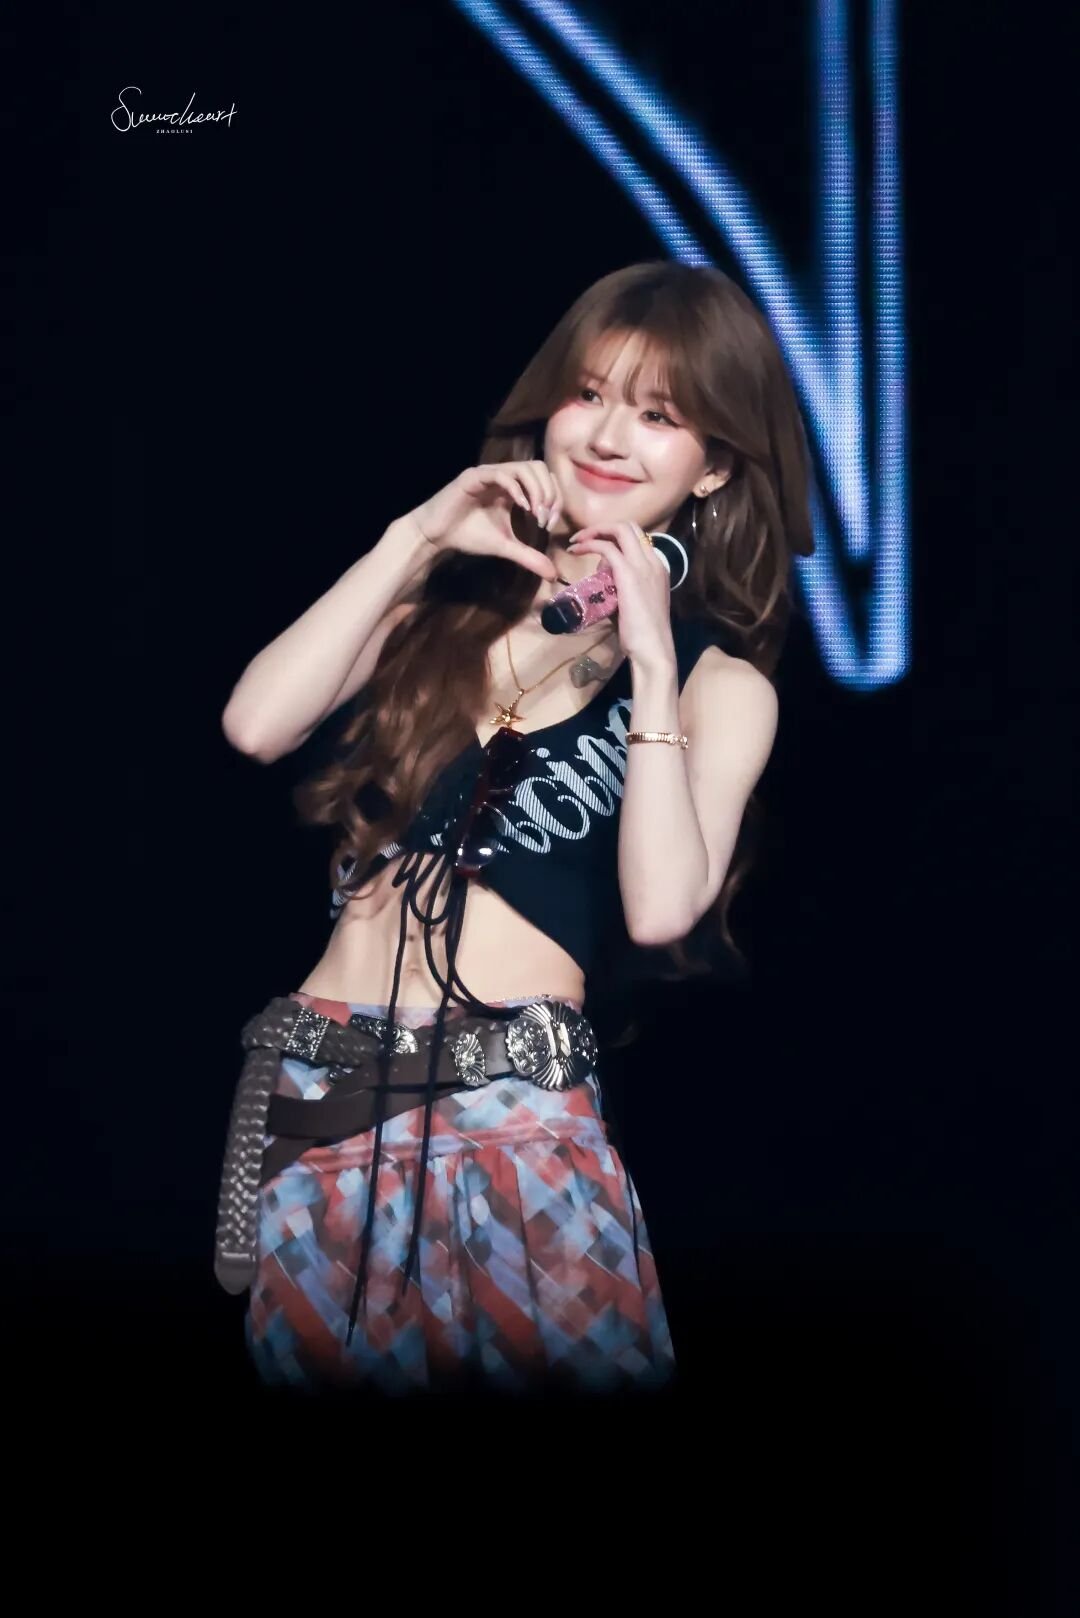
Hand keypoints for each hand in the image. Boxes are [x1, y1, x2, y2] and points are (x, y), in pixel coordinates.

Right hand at [404, 461, 563, 582]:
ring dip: (536, 490)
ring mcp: (489, 473)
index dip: (554, 499)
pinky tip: (521, 508)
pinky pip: (502, 475)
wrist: (437, 535)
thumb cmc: (468, 536)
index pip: (544, 480)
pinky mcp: (475, 476)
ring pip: (524, 467)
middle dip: (549, 492)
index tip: (549, 523)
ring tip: (535, 513)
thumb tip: (553, 574)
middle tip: (544, 518)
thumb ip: (529, 557)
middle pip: (539, 467)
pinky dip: (516, 489)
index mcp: (513, 487)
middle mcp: (503, 475)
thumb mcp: (505, 547)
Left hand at [567, 521, 676, 670]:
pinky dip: (589, 544)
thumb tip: (602, 582)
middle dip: (604, 527)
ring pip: (620, 529)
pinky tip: (575, 551)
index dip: (615, 537)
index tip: (597, 547)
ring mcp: (643, 565)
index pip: (638, 538)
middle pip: (630, 527)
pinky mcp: (629, 573)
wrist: (653, 649)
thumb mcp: (633, 604)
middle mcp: (653, 561)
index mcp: (658, 567)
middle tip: (583, 538)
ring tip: (576, 542)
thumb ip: (621, 588)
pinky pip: (607, 548)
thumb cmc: (643, 635)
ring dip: (594, 531)